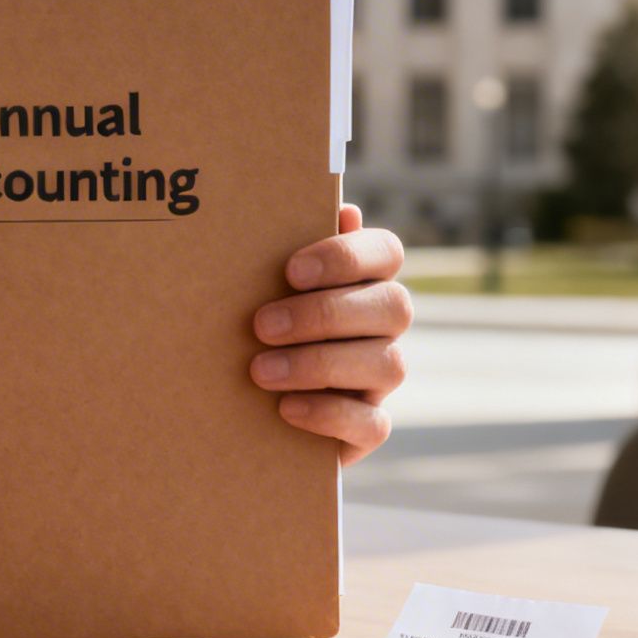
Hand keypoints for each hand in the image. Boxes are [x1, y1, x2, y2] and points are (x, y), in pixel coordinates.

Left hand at [251, 203, 410, 464]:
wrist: (244, 404)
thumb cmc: (260, 327)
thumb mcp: (267, 289)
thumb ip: (292, 254)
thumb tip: (341, 209)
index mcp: (366, 281)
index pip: (386, 252)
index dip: (346, 257)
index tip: (291, 271)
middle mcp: (385, 326)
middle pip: (393, 307)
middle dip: (324, 314)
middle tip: (262, 325)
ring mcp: (382, 377)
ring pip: (387, 364)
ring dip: (319, 364)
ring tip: (261, 371)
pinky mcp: (369, 427)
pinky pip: (373, 423)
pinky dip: (329, 415)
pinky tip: (286, 408)